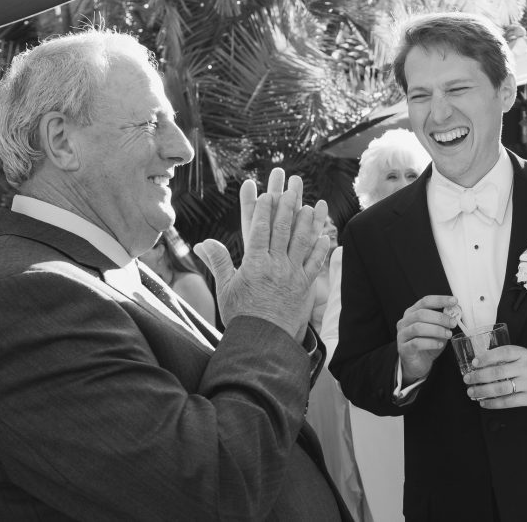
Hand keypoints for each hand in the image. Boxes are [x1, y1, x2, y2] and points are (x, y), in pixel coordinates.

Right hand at [195, 170, 330, 340]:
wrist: (262, 341)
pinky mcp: (306, 286)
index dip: (264, 208)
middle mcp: (276, 265)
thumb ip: (218, 262)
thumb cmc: (240, 315)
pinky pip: (315, 263)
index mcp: (255, 263)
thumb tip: (201, 243)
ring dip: (307, 221)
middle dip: (287, 204)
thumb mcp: (225, 288)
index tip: (268, 192)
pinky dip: (320, 248)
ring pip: (302, 241)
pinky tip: (325, 235)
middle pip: (283, 228)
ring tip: (312, 204)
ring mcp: (293, 274)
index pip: (259, 229)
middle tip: (293, 184)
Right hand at [397, 295, 456, 384]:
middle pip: (421, 314)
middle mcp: (405, 322)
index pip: (425, 301)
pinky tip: (439, 344)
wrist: (418, 363)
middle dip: (440, 318)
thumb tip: (455, 313)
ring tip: (448, 334)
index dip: (440, 300)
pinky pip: (417, 343)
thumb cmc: (427, 344)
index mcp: (412, 313)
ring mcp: (402, 335)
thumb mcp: (437, 330)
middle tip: (453, 323)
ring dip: (436, 330)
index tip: (454, 301)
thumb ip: (443, 321)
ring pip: (418, 328)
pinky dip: (431, 343)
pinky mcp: (403, 348)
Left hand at [464, 345, 526, 408]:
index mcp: (523, 354)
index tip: (474, 362)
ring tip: (471, 392)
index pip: (503, 352)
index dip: (487, 357)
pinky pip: (508, 402)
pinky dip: (493, 403)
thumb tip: (478, 363)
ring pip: (501, 389)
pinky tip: (483, 402)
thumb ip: (504, 357)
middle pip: (498, 372)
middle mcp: (526, 368)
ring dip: (482, 391)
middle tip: (467, 379)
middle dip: (479, 376)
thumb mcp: (521, 355)